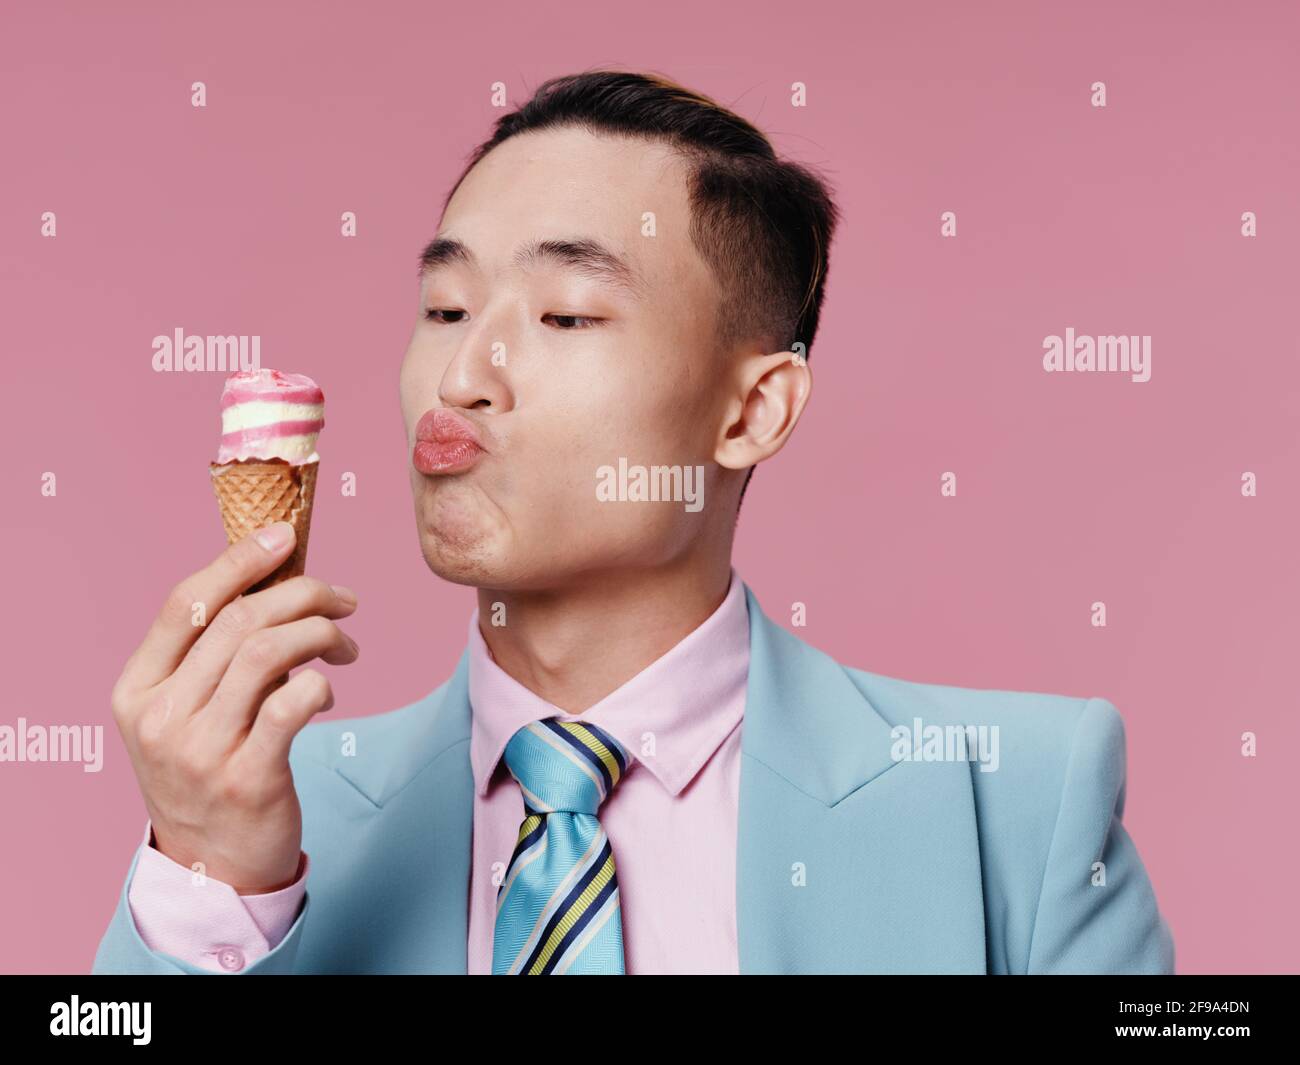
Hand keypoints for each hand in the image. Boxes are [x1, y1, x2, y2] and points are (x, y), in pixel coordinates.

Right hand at [110, 522, 358, 893]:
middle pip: (237, 620)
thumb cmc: (211, 768)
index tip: (285, 535)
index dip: (238, 560)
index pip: (185, 603)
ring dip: (320, 633)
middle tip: (344, 600)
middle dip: (303, 594)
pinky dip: (321, 682)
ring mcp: (200, 751)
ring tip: (346, 643)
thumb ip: (215, 655)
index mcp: (137, 689)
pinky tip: (329, 691)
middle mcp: (160, 717)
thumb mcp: (187, 711)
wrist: (213, 866)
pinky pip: (293, 704)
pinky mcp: (247, 779)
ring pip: (267, 652)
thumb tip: (278, 580)